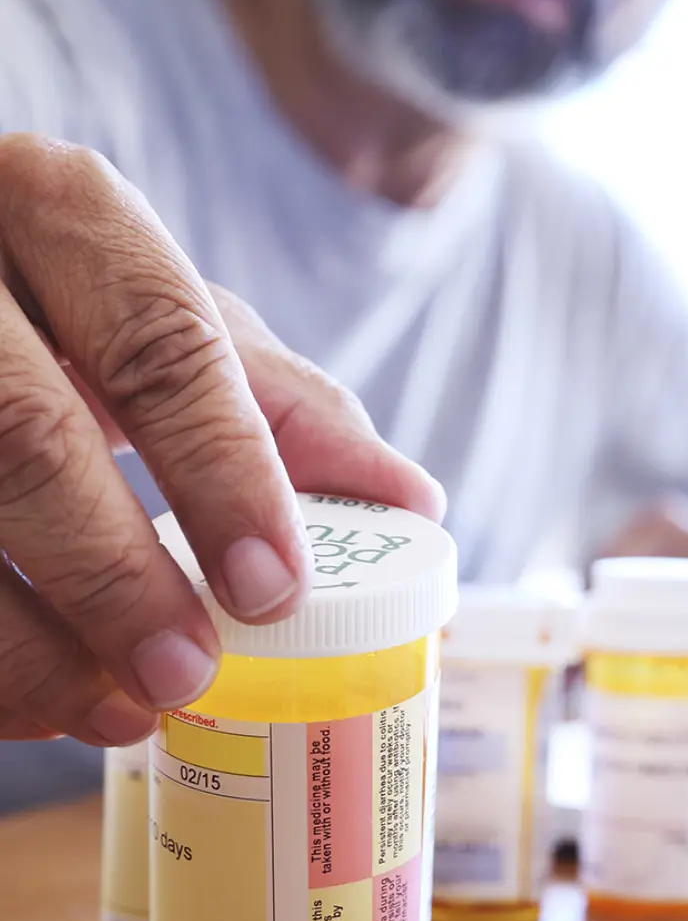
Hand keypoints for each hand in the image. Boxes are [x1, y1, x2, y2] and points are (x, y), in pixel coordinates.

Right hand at [0, 133, 442, 745]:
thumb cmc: (52, 302)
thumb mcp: (159, 319)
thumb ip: (276, 402)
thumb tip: (415, 499)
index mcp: (60, 208)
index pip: (160, 339)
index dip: (222, 470)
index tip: (276, 588)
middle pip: (25, 431)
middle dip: (112, 570)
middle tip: (188, 671)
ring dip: (23, 641)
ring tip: (115, 712)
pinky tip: (28, 704)